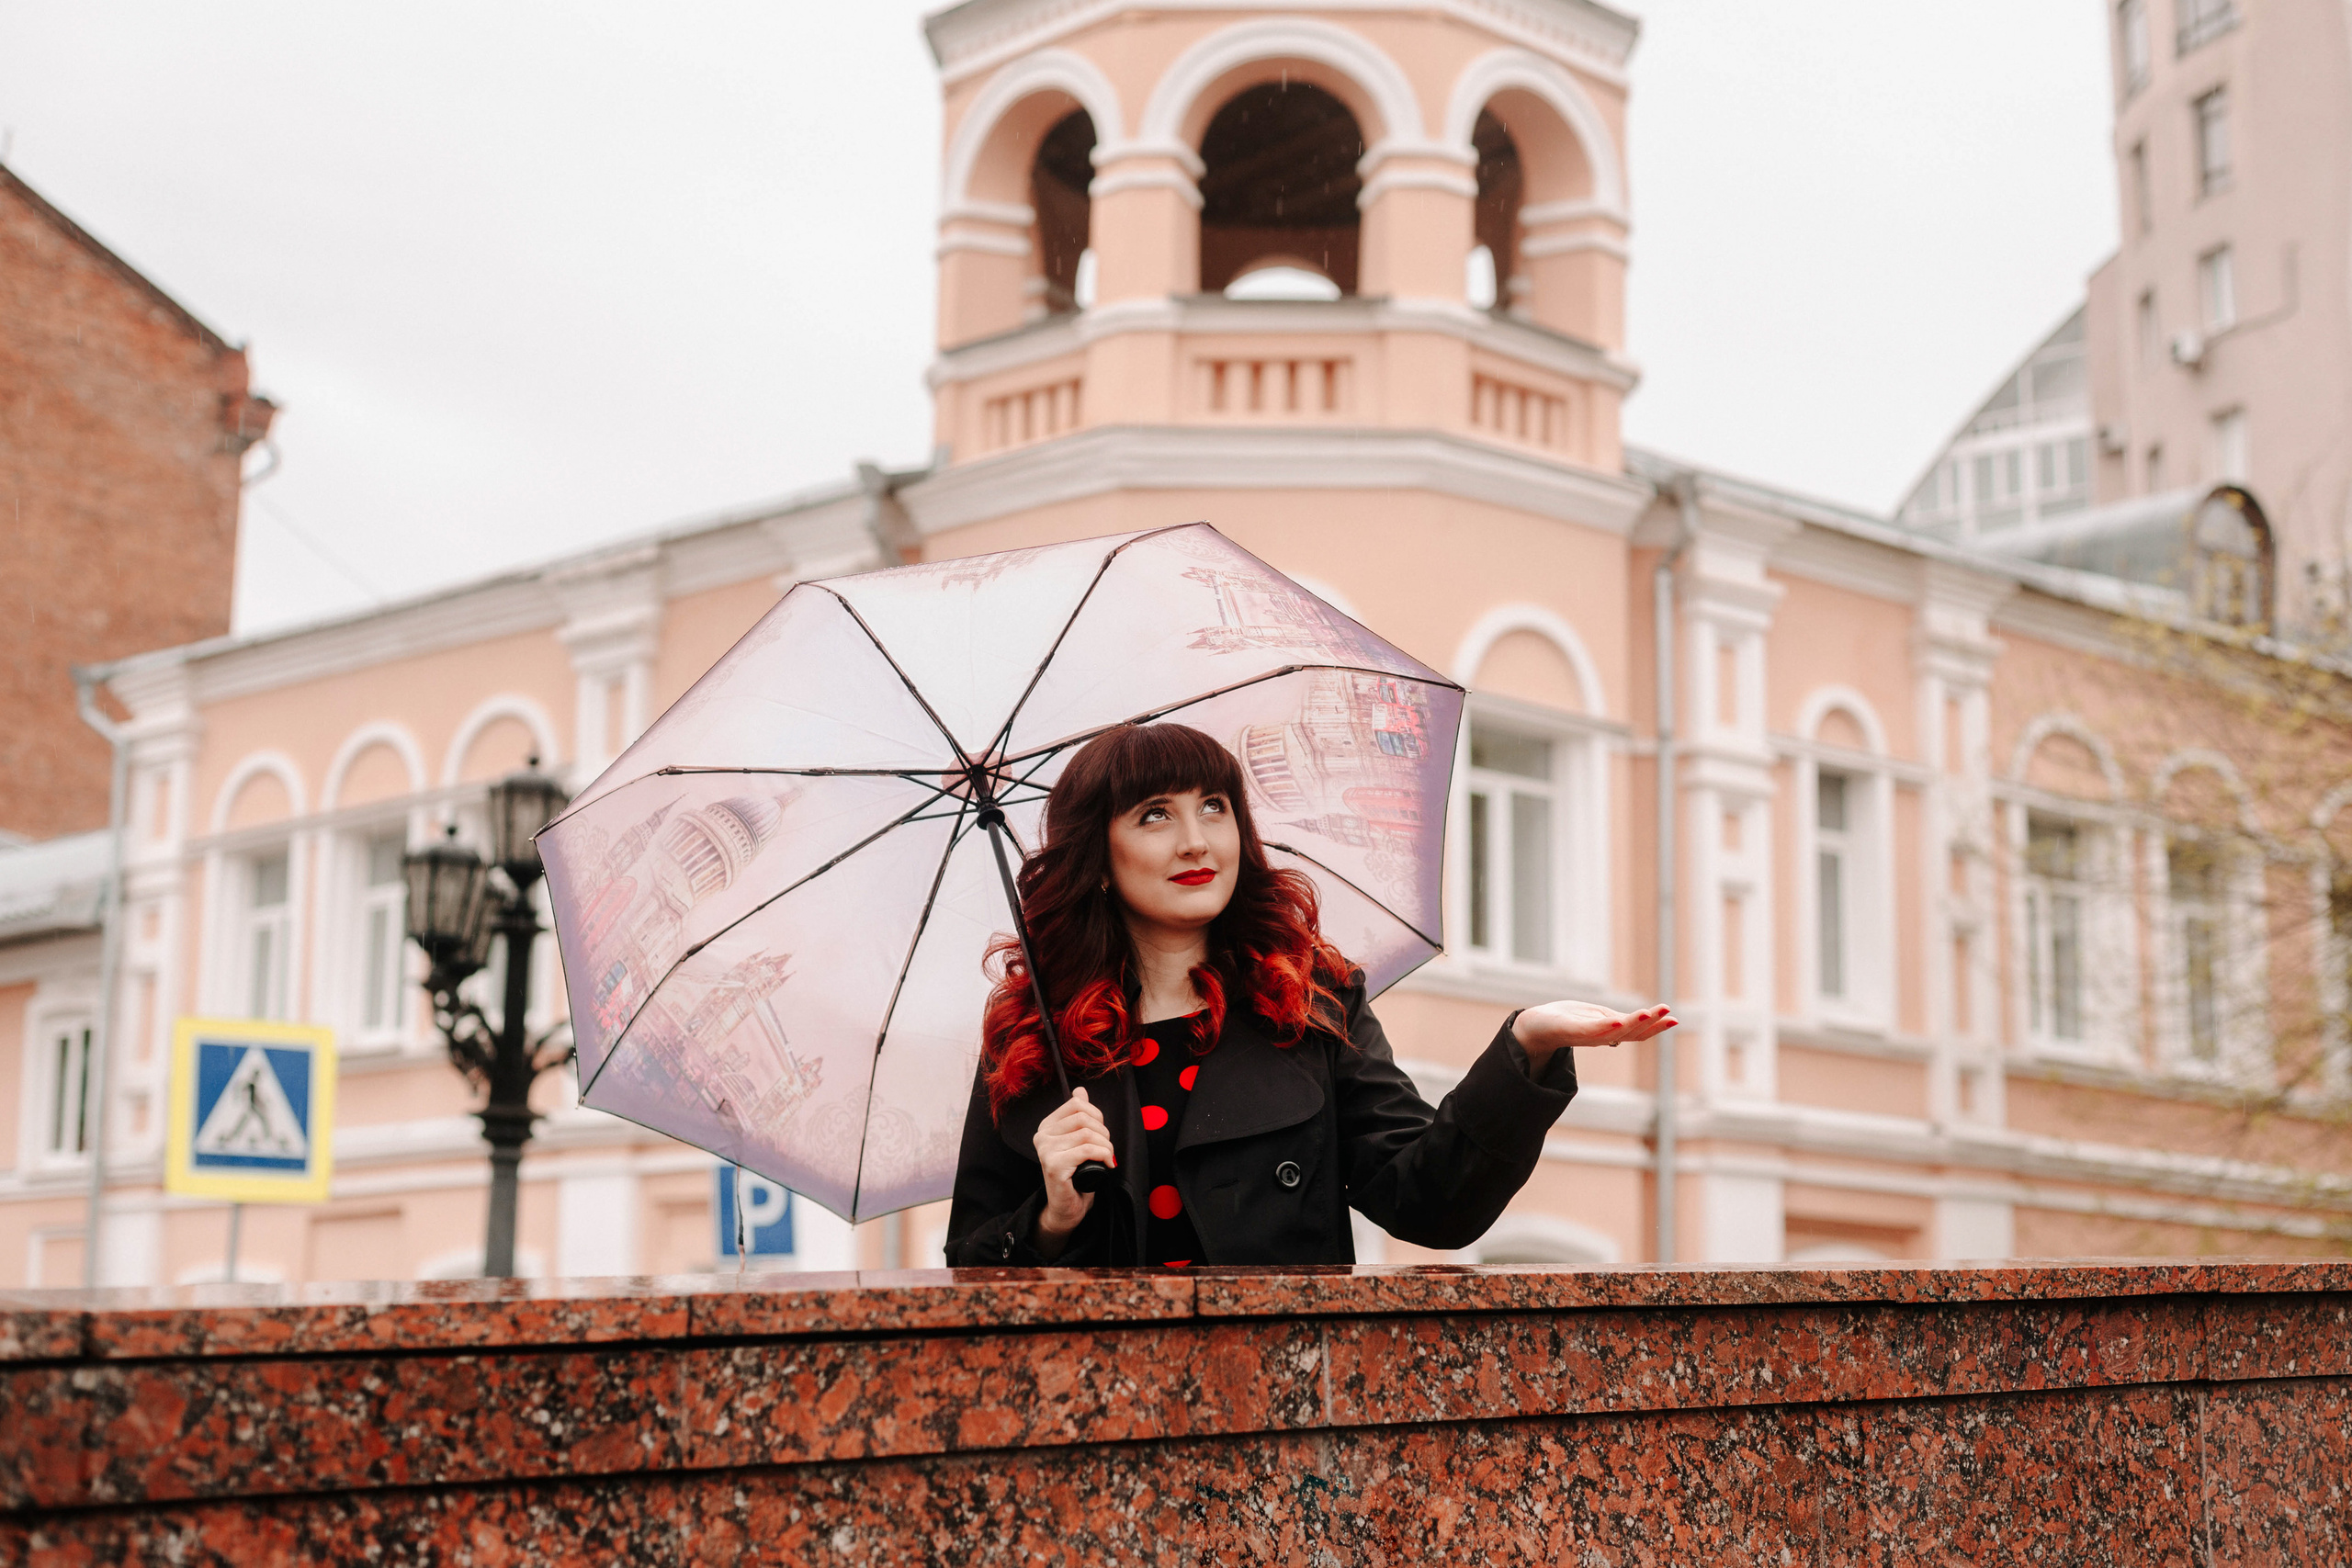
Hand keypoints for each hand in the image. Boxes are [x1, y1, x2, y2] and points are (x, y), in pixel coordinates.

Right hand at [1031, 1087, 1114, 1259]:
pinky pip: (1087, 1150)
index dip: (1097, 1116)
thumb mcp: (1080, 1142)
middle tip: (1108, 1150)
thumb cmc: (1077, 1175)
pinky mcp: (1053, 1165)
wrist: (1068, 1207)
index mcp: (1047, 1126)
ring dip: (1106, 1147)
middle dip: (1104, 1133)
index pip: (1077, 1104)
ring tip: (1108, 1158)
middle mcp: (1042, 1136)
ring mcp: (1045, 1150)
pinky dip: (1104, 1155)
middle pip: (1083, 1117)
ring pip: (1087, 1134)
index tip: (1102, 1134)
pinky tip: (1108, 1165)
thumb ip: (1079, 1116)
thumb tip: (1080, 1090)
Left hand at [1512, 1000, 1676, 1075]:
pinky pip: (1591, 1030)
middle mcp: (1602, 1037)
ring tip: (1646, 1013)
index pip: (1637, 1031)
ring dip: (1631, 1024)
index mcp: (1609, 1032)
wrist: (1534, 1027)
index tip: (1674, 1019)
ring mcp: (1587, 1035)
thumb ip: (1614, 1019)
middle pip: (1631, 1033)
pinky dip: (1604, 1027)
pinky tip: (1616, 1021)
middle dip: (1651, 1024)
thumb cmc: (1566, 1020)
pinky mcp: (1570, 1031)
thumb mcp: (1596, 1016)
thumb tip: (1639, 1019)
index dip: (1656, 1027)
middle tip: (1669, 1014)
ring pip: (1614, 1032)